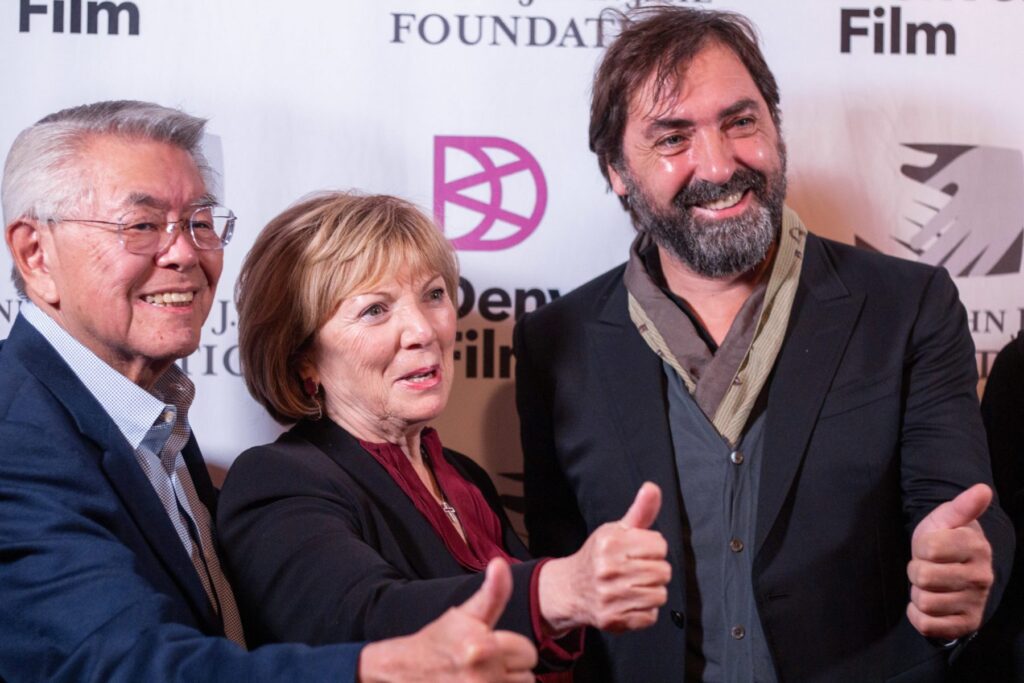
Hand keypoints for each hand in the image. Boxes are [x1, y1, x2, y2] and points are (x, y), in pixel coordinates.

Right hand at [359, 558, 536, 682]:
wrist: (403, 670)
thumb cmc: (439, 641)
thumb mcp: (465, 614)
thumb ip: (493, 592)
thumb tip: (500, 563)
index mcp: (482, 647)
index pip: (528, 653)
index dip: (513, 649)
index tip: (493, 649)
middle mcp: (481, 676)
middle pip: (527, 678)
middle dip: (511, 671)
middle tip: (485, 664)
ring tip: (481, 678)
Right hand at [539, 482, 670, 633]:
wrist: (570, 589)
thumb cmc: (599, 556)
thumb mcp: (616, 530)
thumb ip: (640, 511)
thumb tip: (653, 487)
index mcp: (610, 543)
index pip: (660, 546)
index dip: (653, 549)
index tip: (639, 551)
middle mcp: (608, 569)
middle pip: (664, 572)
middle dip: (654, 570)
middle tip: (637, 570)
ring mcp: (610, 596)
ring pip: (660, 595)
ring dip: (651, 592)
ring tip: (634, 586)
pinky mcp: (613, 619)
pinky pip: (651, 616)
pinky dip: (644, 611)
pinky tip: (630, 602)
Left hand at [907, 483, 994, 640]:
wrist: (955, 572)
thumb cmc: (945, 540)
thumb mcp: (946, 519)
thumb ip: (961, 506)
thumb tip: (982, 489)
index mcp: (976, 547)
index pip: (929, 548)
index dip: (921, 547)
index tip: (930, 547)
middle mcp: (981, 577)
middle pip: (924, 577)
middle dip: (916, 571)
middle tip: (929, 567)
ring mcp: (976, 603)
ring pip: (924, 602)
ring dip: (918, 593)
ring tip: (930, 585)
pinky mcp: (966, 625)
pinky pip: (927, 625)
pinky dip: (918, 615)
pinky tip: (929, 604)